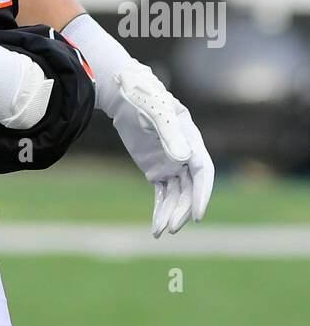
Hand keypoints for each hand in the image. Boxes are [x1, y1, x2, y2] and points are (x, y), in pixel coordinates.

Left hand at [110, 64, 214, 236]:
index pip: (203, 170)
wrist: (123, 93)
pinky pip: (163, 194)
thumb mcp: (155, 112)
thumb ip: (169, 134)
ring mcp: (171, 164)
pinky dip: (160, 210)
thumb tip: (184, 159)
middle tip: (172, 228)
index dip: (203, 193)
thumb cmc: (142, 97)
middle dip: (183, 209)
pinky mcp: (157, 170)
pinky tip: (156, 228)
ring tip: (160, 232)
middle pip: (191, 188)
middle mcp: (185, 154)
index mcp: (191, 139)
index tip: (198, 214)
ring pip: (177, 195)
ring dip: (171, 214)